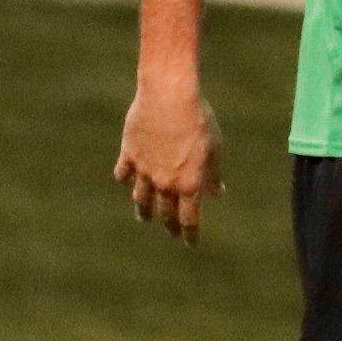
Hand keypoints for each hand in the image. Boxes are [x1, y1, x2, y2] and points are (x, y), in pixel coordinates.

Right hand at [115, 74, 221, 242]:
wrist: (169, 97)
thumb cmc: (198, 120)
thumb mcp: (215, 148)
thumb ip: (213, 174)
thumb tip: (218, 192)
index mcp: (189, 184)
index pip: (189, 219)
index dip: (190, 234)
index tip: (190, 243)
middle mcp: (164, 183)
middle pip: (164, 213)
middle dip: (169, 226)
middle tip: (171, 233)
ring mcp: (144, 170)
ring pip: (140, 199)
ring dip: (143, 210)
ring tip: (143, 217)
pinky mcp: (129, 154)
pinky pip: (124, 173)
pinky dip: (125, 178)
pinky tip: (126, 179)